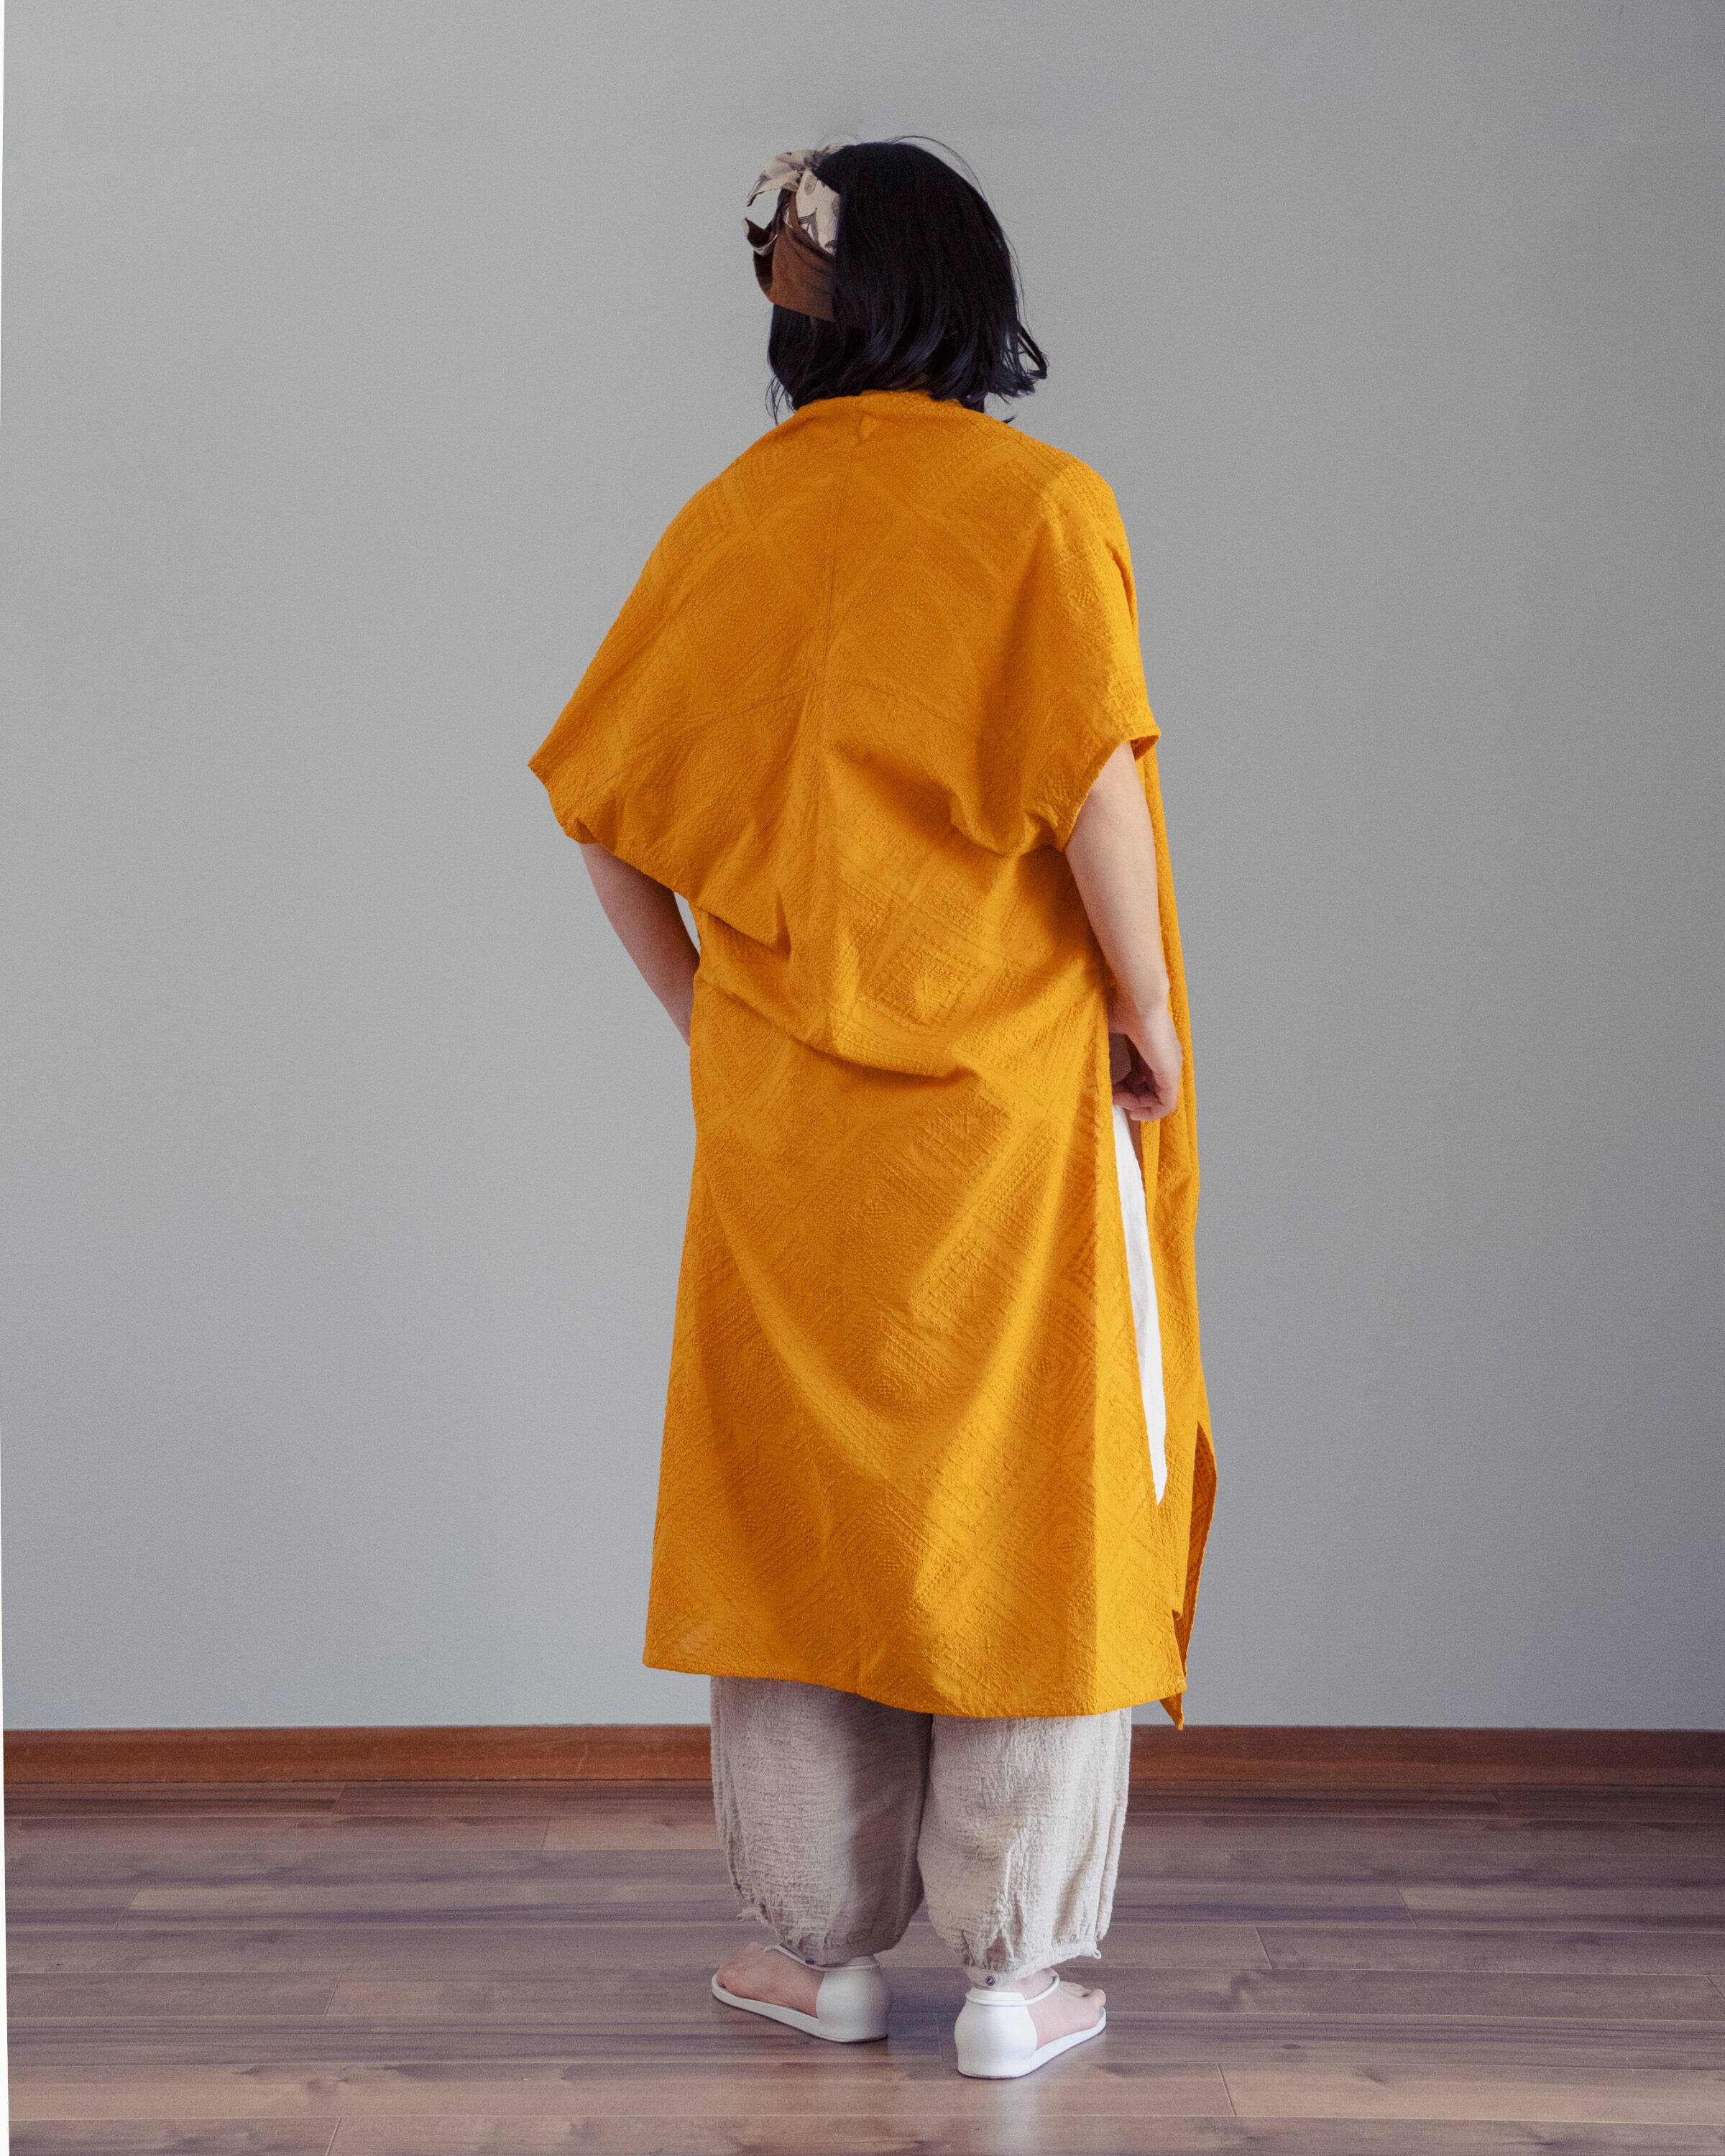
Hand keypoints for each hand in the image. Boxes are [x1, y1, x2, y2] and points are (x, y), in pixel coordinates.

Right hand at [1109, 995, 1180, 1121]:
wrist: (1140, 999)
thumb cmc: (1125, 1007)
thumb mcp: (1110, 1030)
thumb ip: (1106, 1045)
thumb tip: (1092, 1058)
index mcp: (1153, 1049)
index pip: (1143, 1079)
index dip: (1126, 1088)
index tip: (1110, 1088)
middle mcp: (1165, 1060)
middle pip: (1150, 1091)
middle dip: (1130, 1099)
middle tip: (1113, 1096)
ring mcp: (1170, 1067)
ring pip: (1158, 1100)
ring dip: (1136, 1105)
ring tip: (1119, 1099)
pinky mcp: (1170, 1073)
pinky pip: (1166, 1104)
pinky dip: (1151, 1113)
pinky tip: (1134, 1112)